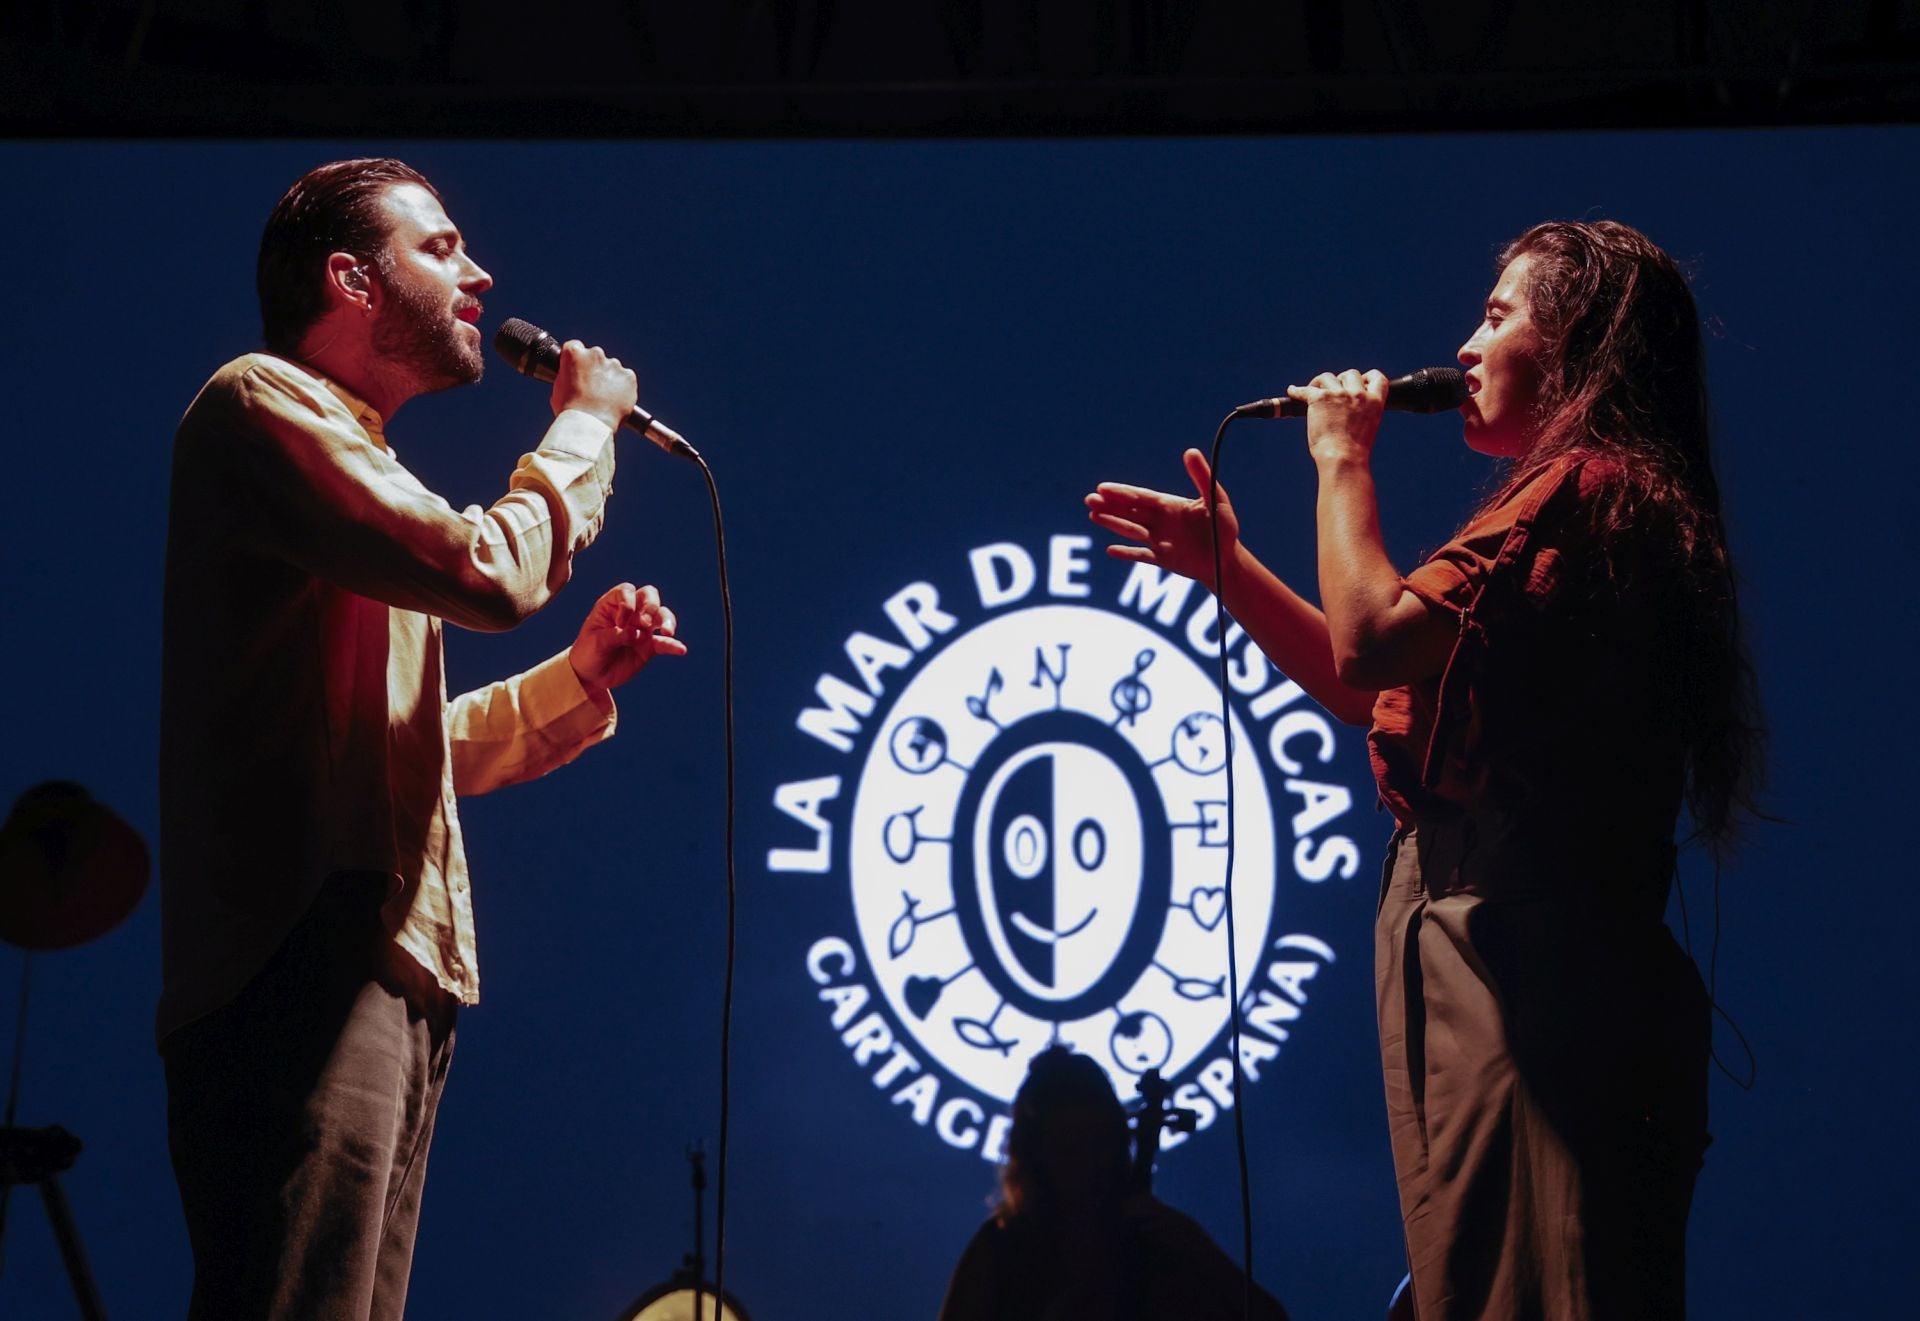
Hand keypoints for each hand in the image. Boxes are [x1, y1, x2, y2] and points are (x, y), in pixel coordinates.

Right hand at [550, 340, 638, 433]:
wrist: (589, 424)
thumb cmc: (570, 410)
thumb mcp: (558, 388)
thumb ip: (567, 376)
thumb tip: (572, 378)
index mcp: (574, 353)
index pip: (575, 346)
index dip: (577, 359)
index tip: (579, 369)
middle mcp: (595, 354)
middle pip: (596, 357)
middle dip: (595, 369)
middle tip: (592, 388)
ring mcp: (614, 364)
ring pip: (613, 368)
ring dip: (610, 379)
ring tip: (605, 398)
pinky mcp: (628, 376)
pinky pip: (627, 379)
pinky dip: (623, 387)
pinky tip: (616, 400)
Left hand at [569, 583, 685, 697]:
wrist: (591, 676)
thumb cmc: (588, 653)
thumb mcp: (596, 643)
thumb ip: (616, 636)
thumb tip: (638, 634)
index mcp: (612, 606)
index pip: (627, 591)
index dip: (627, 603)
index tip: (619, 623)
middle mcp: (630, 613)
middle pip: (649, 595)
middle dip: (651, 605)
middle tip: (644, 623)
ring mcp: (641, 628)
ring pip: (661, 615)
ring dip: (666, 620)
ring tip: (666, 632)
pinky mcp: (649, 646)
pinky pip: (665, 643)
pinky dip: (673, 645)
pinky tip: (680, 649)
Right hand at [1086, 448, 1239, 588]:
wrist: (1228, 561)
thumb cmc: (1224, 528)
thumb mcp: (1215, 499)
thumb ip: (1202, 477)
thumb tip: (1190, 451)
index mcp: (1169, 505)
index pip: (1140, 498)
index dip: (1121, 493)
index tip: (1102, 488)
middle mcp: (1160, 521)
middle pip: (1130, 512)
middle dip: (1110, 505)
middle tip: (1089, 499)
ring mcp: (1159, 541)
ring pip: (1130, 530)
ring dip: (1112, 523)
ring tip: (1092, 515)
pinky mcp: (1162, 560)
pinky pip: (1140, 556)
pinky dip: (1126, 553)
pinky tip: (1110, 550)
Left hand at [1287, 368, 1387, 464]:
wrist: (1343, 458)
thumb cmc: (1353, 450)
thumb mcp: (1367, 427)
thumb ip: (1361, 412)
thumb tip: (1346, 408)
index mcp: (1375, 402)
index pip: (1377, 378)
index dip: (1367, 377)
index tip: (1359, 381)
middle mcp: (1358, 394)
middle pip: (1350, 374)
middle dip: (1341, 380)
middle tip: (1332, 390)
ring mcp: (1339, 394)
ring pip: (1327, 378)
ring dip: (1320, 383)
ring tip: (1313, 391)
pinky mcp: (1319, 398)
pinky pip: (1305, 389)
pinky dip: (1296, 391)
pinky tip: (1292, 391)